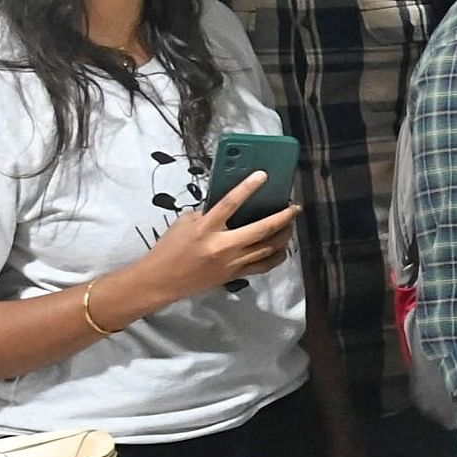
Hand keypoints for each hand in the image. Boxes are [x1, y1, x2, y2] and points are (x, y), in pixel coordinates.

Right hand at [128, 177, 297, 302]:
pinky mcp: (235, 275)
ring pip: (268, 249)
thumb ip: (206, 214)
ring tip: (291, 225)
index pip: (229, 203)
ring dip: (284, 236)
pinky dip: (277, 255)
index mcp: (205, 228)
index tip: (263, 176)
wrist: (161, 280)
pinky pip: (264, 265)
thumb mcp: (183, 224)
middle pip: (261, 230)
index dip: (247, 188)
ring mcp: (232, 262)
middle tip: (295, 207)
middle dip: (283, 217)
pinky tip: (282, 247)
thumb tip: (229, 206)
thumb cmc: (169, 248)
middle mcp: (222, 245)